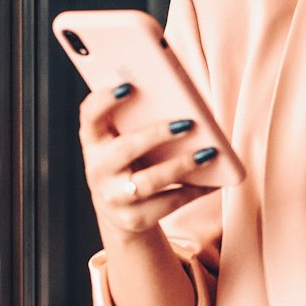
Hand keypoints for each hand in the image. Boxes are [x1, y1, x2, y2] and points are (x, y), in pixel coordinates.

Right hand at [78, 83, 218, 238]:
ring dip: (182, 165)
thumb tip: (182, 100)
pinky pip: (169, 202)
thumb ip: (139, 119)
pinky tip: (215, 180)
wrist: (120, 211)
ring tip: (210, 153)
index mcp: (94, 140)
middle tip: (189, 123)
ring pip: (149, 181)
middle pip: (125, 148)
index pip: (90, 115)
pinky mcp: (133, 219)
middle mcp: (97, 169)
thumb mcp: (125, 140)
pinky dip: (195, 190)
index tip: (129, 85)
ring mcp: (113, 197)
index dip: (105, 99)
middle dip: (157, 134)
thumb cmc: (131, 161)